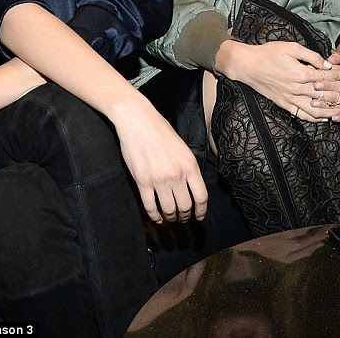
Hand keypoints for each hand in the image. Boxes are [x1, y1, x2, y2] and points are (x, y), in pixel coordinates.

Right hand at [110, 95, 207, 223]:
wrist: (138, 121)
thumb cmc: (160, 130)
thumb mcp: (183, 147)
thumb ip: (188, 167)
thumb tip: (191, 187)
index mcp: (190, 165)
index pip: (201, 196)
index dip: (201, 210)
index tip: (199, 216)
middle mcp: (177, 174)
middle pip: (185, 206)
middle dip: (184, 216)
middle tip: (182, 218)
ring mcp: (159, 179)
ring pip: (169, 209)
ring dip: (170, 217)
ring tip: (170, 217)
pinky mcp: (142, 182)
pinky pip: (150, 206)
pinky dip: (154, 216)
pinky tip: (156, 217)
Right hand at [219, 41, 339, 122]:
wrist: (247, 65)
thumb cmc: (269, 53)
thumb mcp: (292, 47)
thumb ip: (312, 56)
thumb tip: (327, 64)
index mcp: (301, 73)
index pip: (328, 77)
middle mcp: (297, 89)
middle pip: (326, 94)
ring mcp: (290, 99)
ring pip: (316, 109)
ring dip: (333, 111)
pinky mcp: (284, 104)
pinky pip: (303, 115)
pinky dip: (316, 118)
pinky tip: (325, 117)